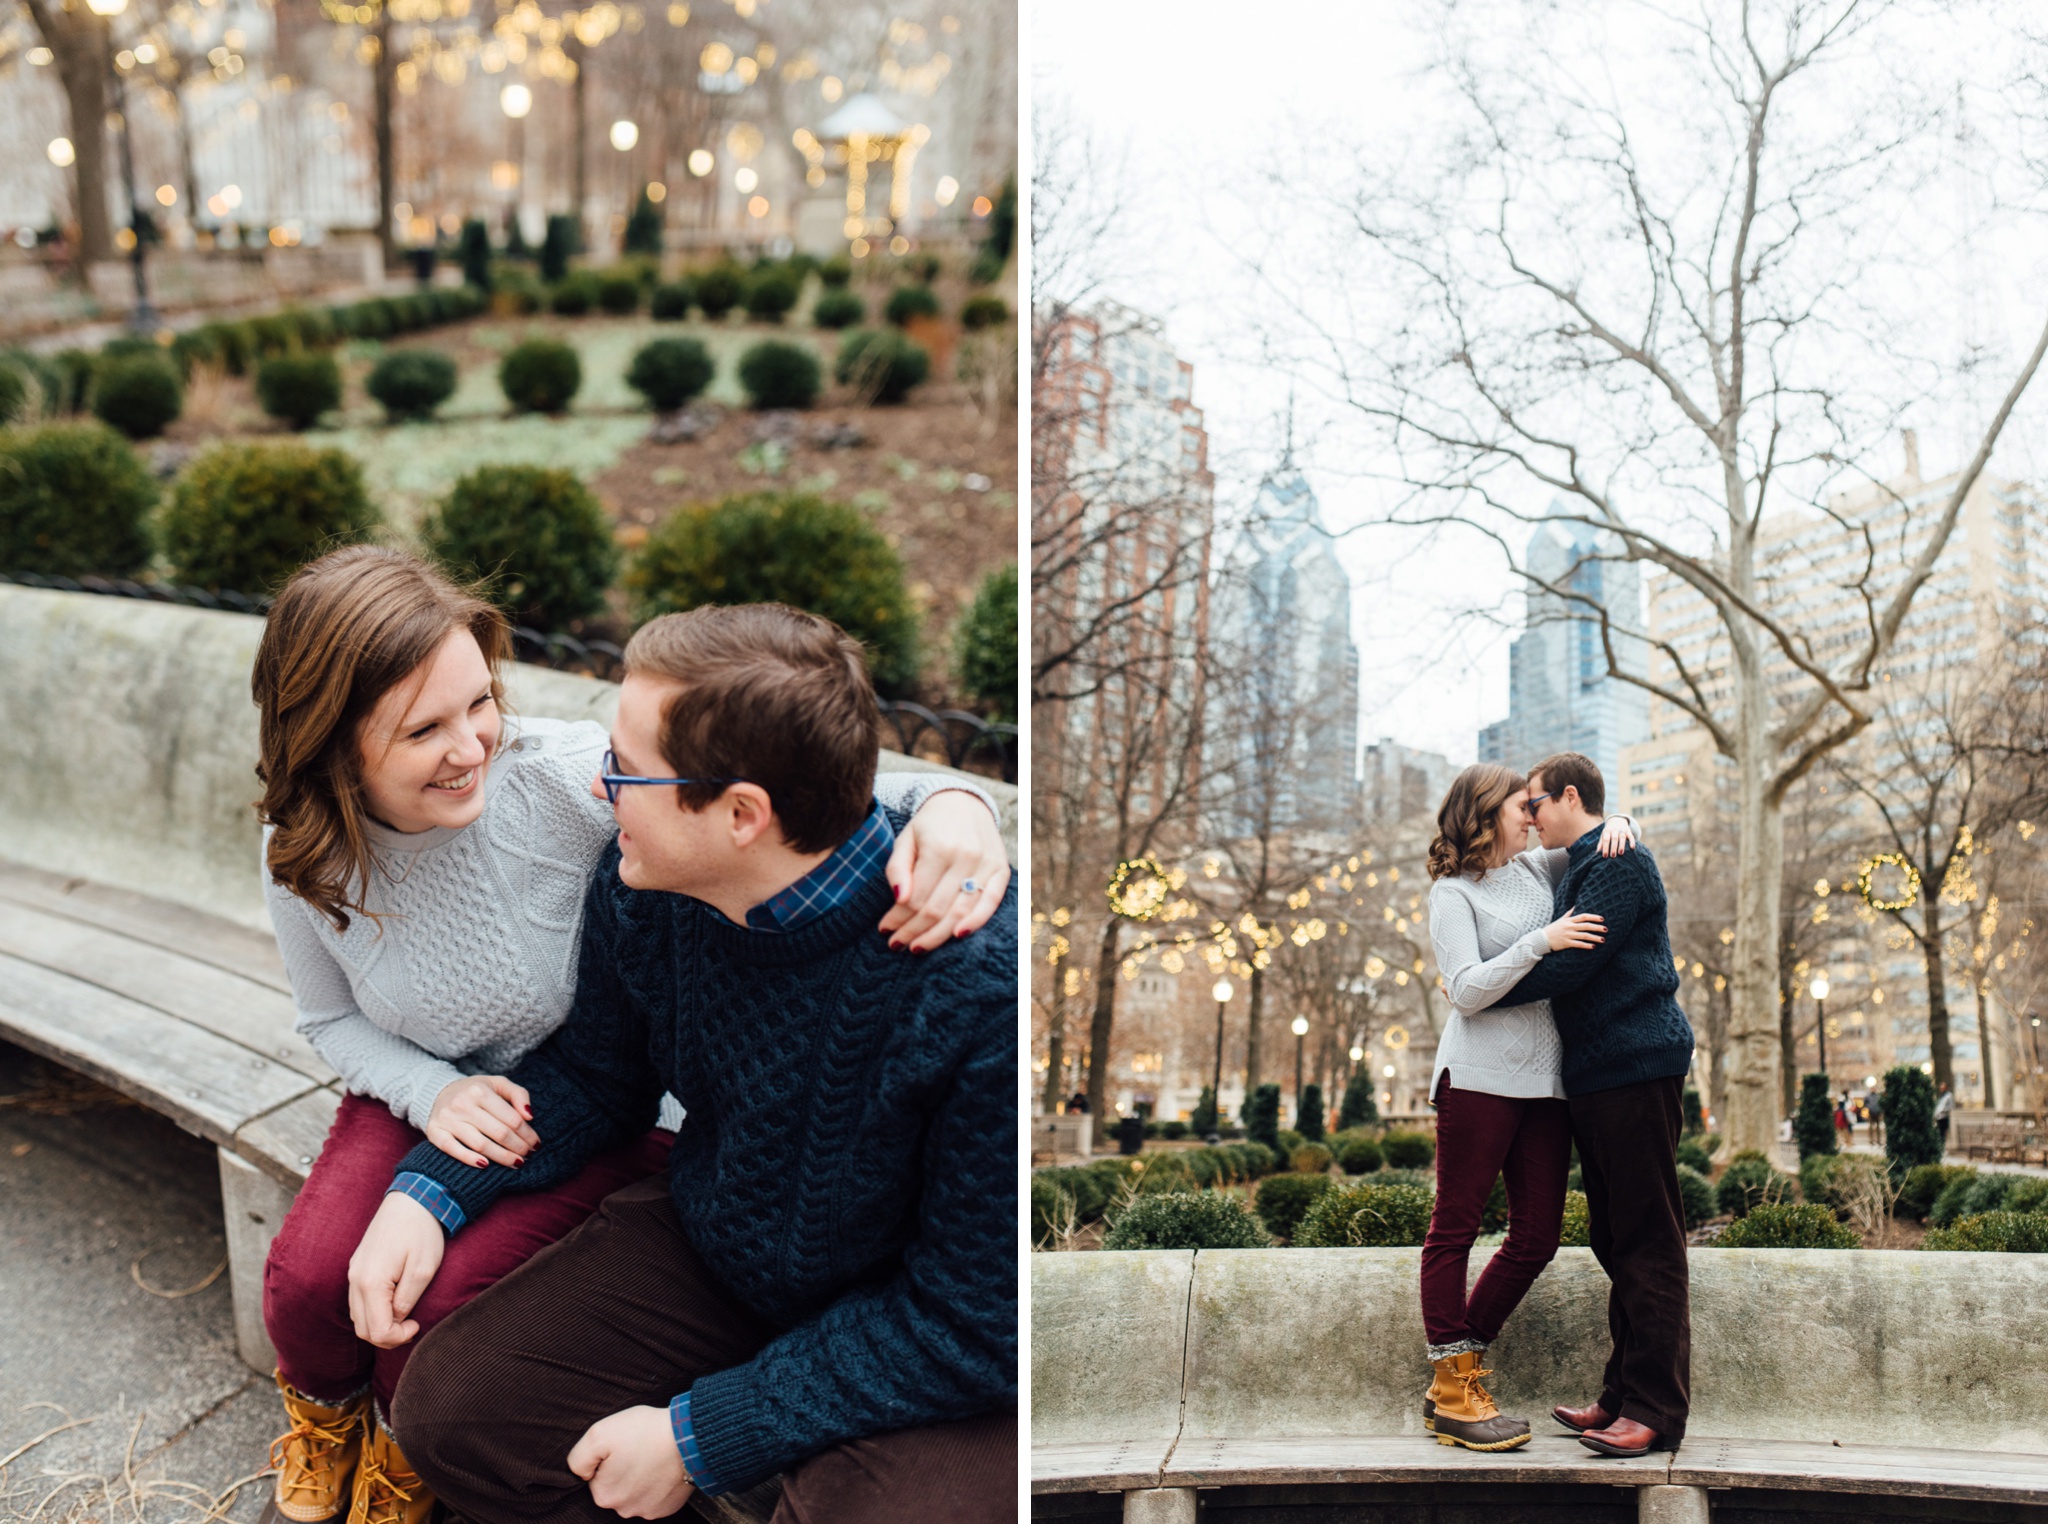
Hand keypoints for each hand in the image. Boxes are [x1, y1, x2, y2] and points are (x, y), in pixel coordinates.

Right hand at [347, 1192, 445, 1347]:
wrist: (413, 1198)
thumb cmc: (422, 1232)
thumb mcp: (423, 1270)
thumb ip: (406, 1301)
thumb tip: (396, 1321)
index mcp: (370, 1283)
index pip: (377, 1331)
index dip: (398, 1337)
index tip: (417, 1324)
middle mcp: (355, 1280)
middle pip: (362, 1329)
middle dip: (387, 1336)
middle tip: (412, 1325)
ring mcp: (353, 1273)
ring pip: (358, 1317)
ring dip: (379, 1325)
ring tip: (405, 1316)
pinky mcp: (356, 1267)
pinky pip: (358, 1301)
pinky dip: (373, 1311)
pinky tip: (393, 1304)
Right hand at [426, 1074, 538, 1167]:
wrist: (437, 1092)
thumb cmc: (475, 1091)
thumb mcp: (498, 1084)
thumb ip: (518, 1095)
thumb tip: (529, 1116)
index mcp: (480, 1091)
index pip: (512, 1118)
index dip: (527, 1134)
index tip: (536, 1144)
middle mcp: (462, 1104)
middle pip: (499, 1133)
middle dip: (518, 1147)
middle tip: (528, 1155)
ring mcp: (447, 1119)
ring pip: (480, 1144)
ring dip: (501, 1157)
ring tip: (515, 1163)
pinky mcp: (434, 1132)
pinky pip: (453, 1149)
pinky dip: (469, 1159)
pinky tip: (486, 1165)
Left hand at [567, 1406, 694, 1519]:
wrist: (689, 1438)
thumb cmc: (646, 1432)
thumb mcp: (600, 1432)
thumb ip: (578, 1457)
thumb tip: (578, 1473)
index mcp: (604, 1495)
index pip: (596, 1477)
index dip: (607, 1458)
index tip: (621, 1446)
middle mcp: (623, 1509)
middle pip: (615, 1486)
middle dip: (622, 1469)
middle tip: (636, 1449)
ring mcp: (646, 1510)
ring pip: (634, 1492)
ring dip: (639, 1477)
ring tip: (651, 1456)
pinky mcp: (666, 1508)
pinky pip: (654, 1496)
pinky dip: (656, 1483)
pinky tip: (661, 1467)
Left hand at [878, 789, 1009, 951]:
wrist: (964, 803)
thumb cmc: (928, 826)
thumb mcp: (905, 840)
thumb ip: (898, 868)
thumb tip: (898, 899)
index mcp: (938, 847)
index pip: (916, 897)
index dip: (898, 918)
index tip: (884, 930)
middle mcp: (966, 856)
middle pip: (936, 909)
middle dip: (913, 931)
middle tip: (896, 944)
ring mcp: (986, 864)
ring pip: (960, 912)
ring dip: (937, 935)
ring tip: (917, 946)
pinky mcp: (1002, 870)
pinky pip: (990, 903)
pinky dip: (975, 922)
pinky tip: (957, 936)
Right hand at [1544, 910, 1604, 952]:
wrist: (1542, 939)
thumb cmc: (1553, 929)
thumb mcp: (1560, 920)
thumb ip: (1569, 913)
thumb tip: (1575, 906)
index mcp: (1569, 920)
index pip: (1583, 916)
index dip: (1593, 917)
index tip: (1602, 919)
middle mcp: (1569, 927)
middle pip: (1586, 926)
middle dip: (1597, 927)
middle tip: (1606, 929)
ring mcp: (1568, 935)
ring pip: (1584, 936)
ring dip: (1594, 937)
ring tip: (1603, 939)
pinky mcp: (1567, 943)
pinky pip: (1579, 944)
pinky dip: (1587, 945)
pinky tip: (1593, 946)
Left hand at [1597, 815, 1637, 857]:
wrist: (1616, 820)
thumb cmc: (1608, 832)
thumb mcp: (1603, 836)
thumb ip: (1601, 844)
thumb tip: (1597, 853)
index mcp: (1607, 831)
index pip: (1606, 839)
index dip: (1605, 847)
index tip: (1605, 856)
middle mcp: (1614, 830)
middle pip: (1614, 838)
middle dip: (1613, 847)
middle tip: (1613, 856)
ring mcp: (1622, 830)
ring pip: (1622, 837)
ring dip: (1622, 845)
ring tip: (1621, 853)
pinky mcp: (1628, 831)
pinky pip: (1631, 836)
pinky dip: (1632, 842)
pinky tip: (1632, 848)